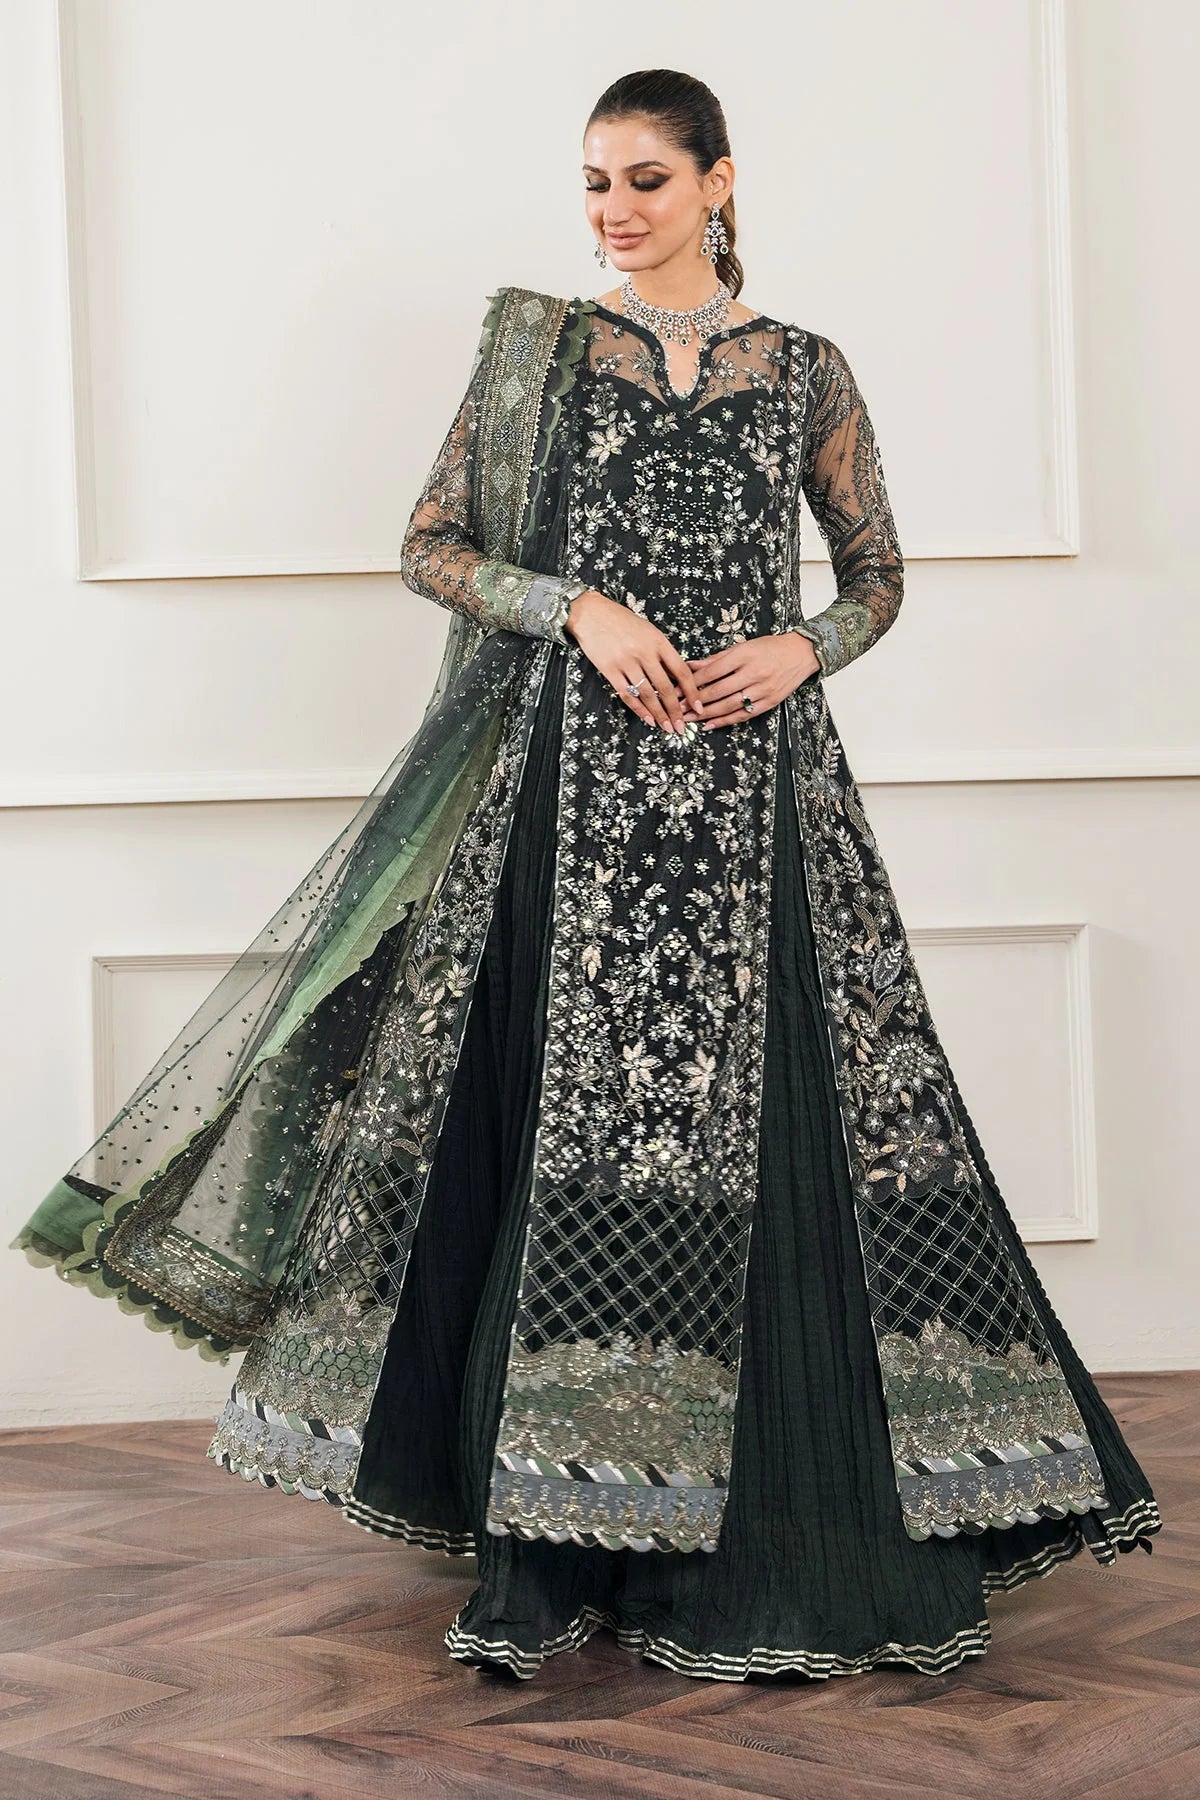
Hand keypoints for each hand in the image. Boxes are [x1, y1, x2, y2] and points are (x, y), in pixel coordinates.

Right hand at [565, 588, 707, 733]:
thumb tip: (676, 678)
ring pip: (648, 695)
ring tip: (667, 728)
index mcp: (658, 641)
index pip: (681, 671)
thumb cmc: (622, 621)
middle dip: (675, 711)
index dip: (692, 692)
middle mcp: (644, 652)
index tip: (698, 706)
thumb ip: (662, 652)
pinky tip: (648, 719)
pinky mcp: (609, 670)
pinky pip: (627, 694)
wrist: (591, 613)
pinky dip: (639, 709)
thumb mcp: (648, 630)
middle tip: (682, 727)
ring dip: (659, 714)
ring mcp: (626, 662)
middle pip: (666, 688)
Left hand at [686, 633, 819, 729]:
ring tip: (689, 719)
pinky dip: (725, 721)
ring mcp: (762, 689)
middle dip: (695, 702)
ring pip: (729, 706)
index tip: (676, 690)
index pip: (712, 672)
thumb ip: (716, 659)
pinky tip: (709, 725)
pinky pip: (743, 714)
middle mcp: (753, 673)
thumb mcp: (743, 646)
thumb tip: (690, 666)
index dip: (692, 683)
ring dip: (706, 714)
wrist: (801, 654)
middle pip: (718, 691)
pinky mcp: (769, 702)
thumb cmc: (770, 647)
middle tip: (677, 708)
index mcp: (744, 655)